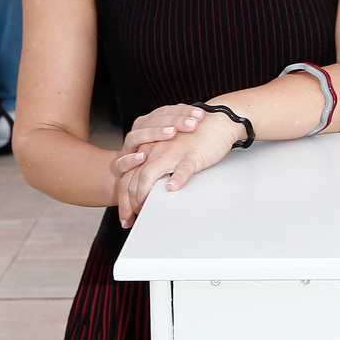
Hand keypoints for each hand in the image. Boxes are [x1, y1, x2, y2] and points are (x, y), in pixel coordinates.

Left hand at [114, 108, 238, 225]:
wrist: (216, 121)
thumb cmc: (193, 137)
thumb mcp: (167, 149)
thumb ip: (154, 166)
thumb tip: (146, 189)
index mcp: (147, 149)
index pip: (126, 177)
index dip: (123, 199)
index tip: (126, 216)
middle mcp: (154, 150)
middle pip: (132, 180)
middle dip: (130, 203)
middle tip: (133, 218)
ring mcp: (171, 152)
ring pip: (148, 174)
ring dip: (144, 196)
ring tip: (147, 209)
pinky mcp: (191, 154)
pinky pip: (182, 168)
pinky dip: (176, 179)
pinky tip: (173, 188)